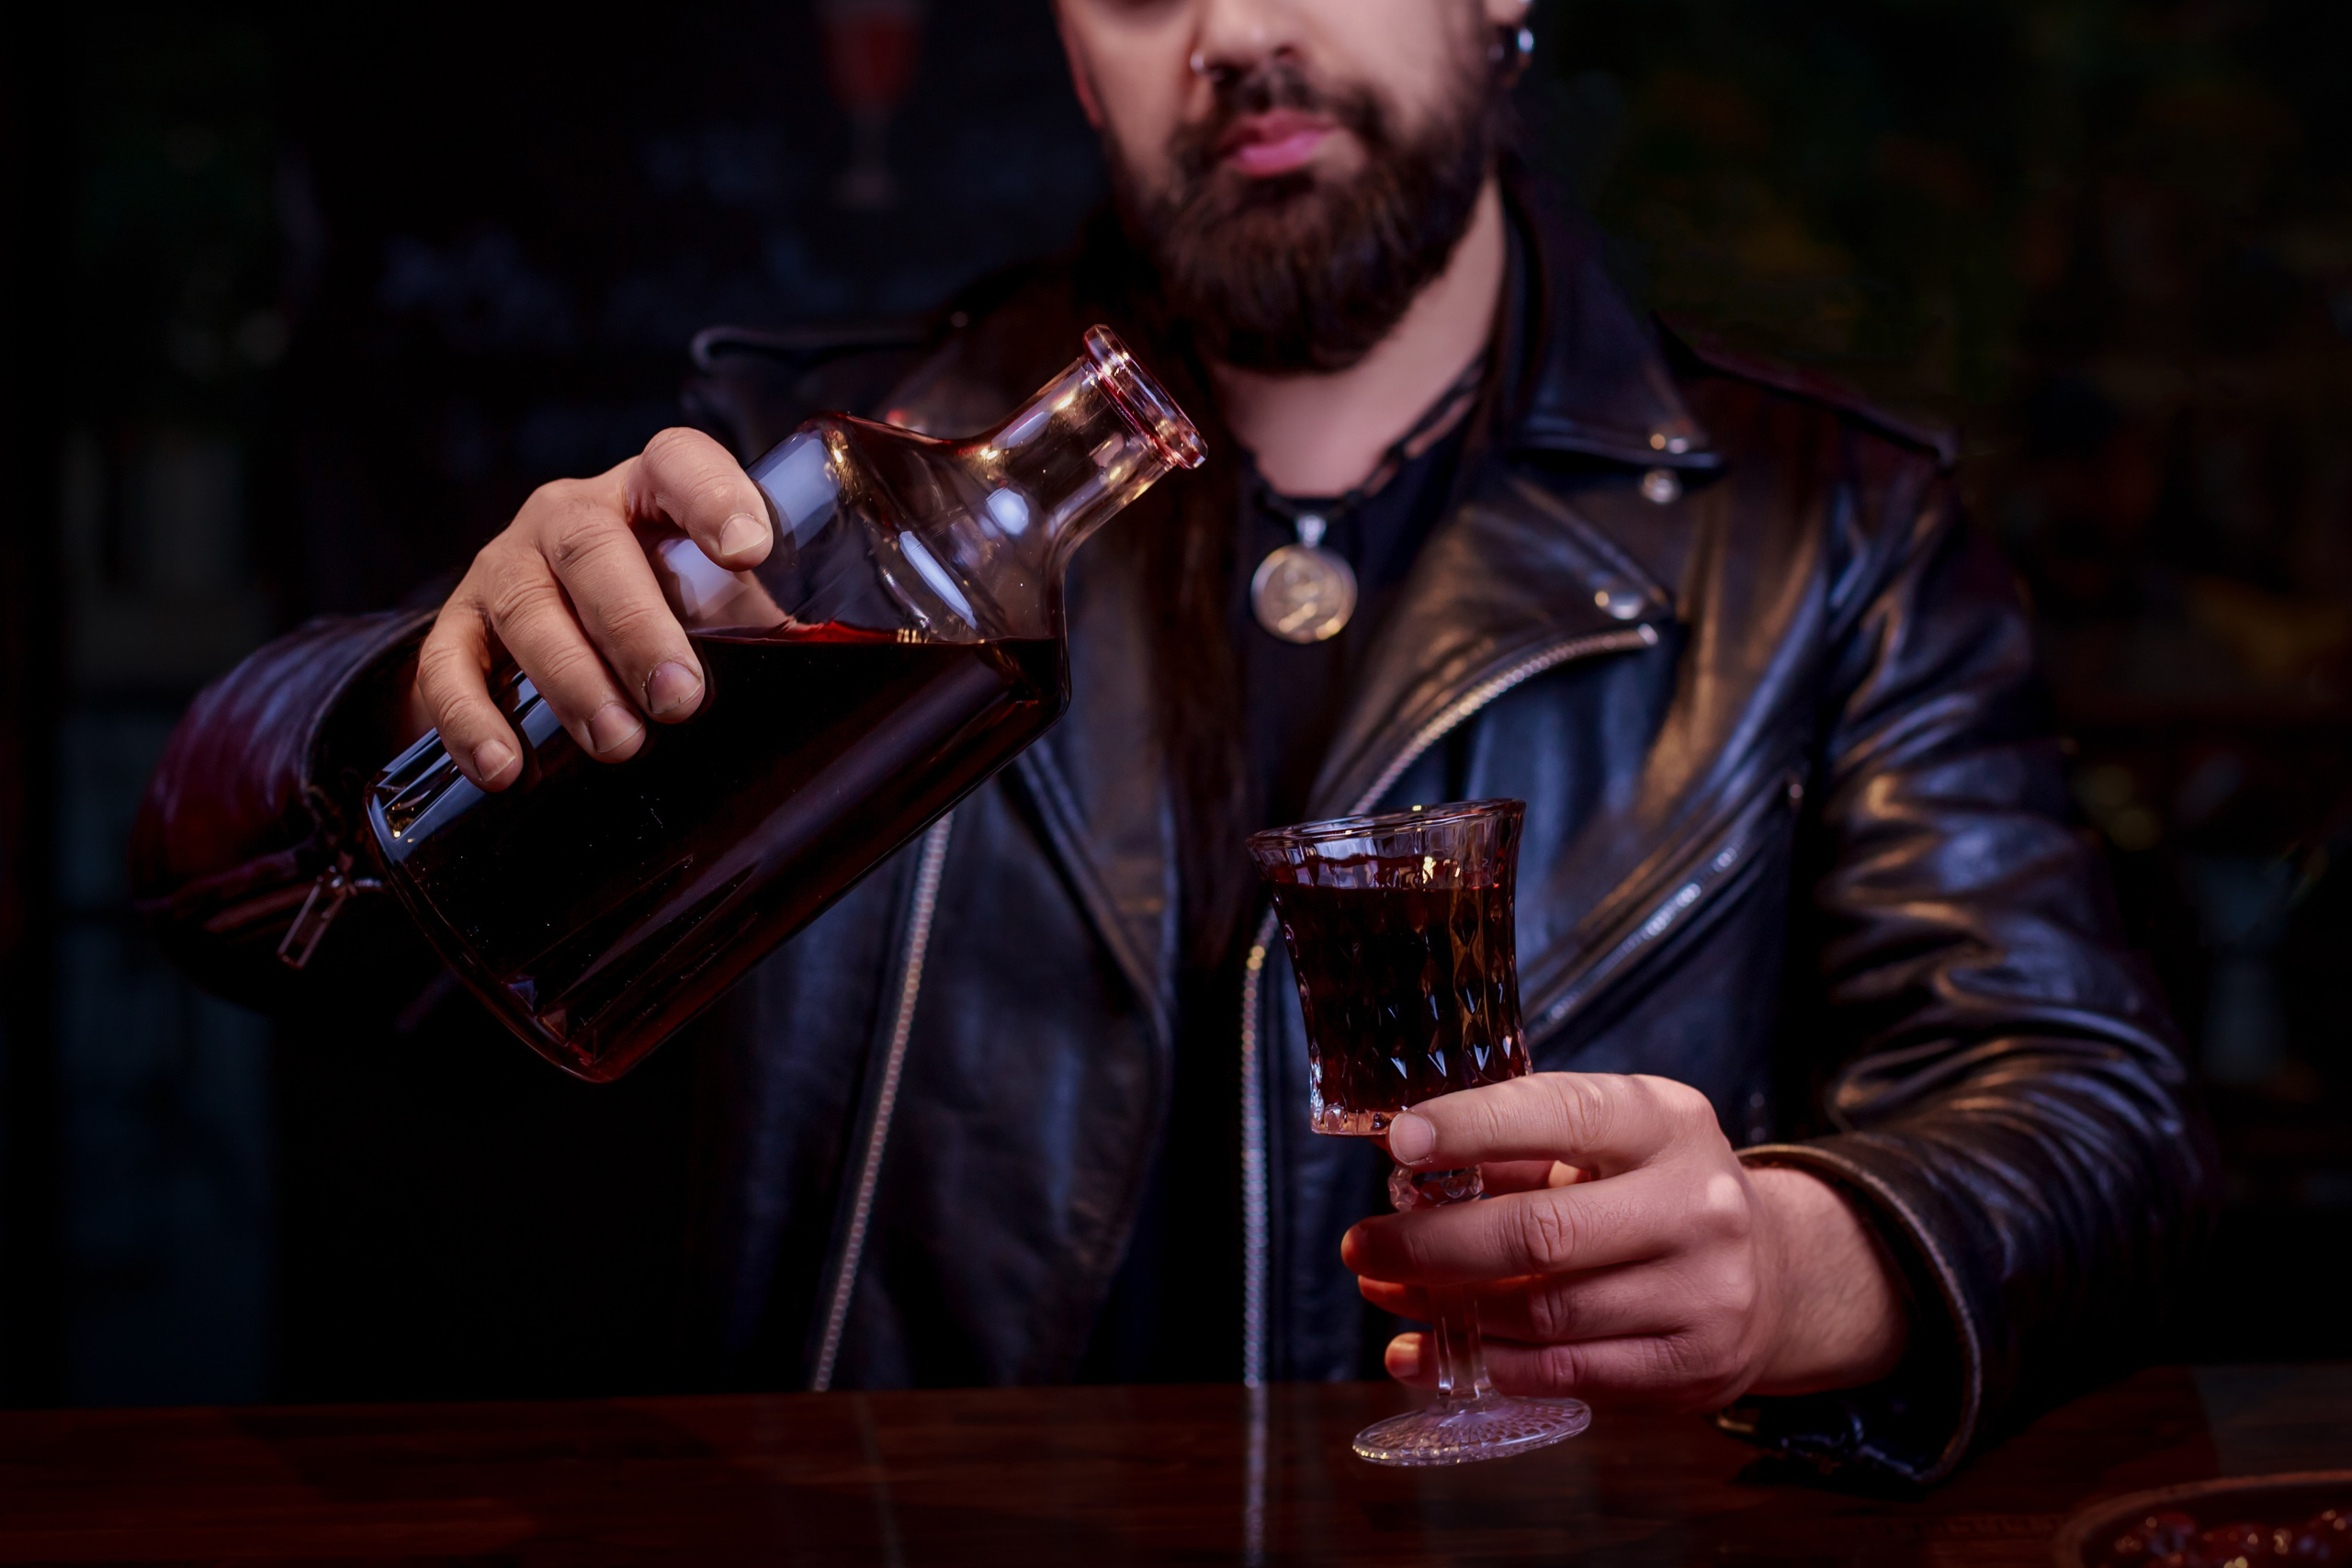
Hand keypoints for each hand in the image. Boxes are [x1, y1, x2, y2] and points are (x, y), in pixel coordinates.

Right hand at [402, 428, 772, 787]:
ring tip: (618, 741)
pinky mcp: (456, 627)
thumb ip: (767, 632)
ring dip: (573, 680)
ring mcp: (506, 567)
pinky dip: (475, 719)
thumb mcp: (718, 610)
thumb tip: (856, 695)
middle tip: (679, 697)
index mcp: (648, 496)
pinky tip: (507, 764)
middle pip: (593, 549)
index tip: (749, 551)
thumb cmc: (661, 617)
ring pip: (529, 608)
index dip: (712, 496)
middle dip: (638, 627)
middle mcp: (569, 516)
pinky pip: (450, 666)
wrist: (541, 637)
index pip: (678, 462)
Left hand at [1341, 1072, 1908, 1411]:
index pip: (1560, 1115)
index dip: (1472, 1128)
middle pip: (1540, 1234)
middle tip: (1362, 1244)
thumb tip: (1403, 1158)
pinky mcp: (1694, 1367)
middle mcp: (1698, 1204)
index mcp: (1667, 1122)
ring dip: (1445, 1309)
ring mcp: (1705, 1293)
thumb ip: (1520, 1144)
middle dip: (1431, 1245)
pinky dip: (1484, 1367)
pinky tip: (1428, 1353)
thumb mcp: (1610, 1136)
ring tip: (1386, 1291)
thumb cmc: (1655, 1187)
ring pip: (1543, 1315)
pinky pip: (1567, 1376)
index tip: (1398, 1142)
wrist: (1772, 1271)